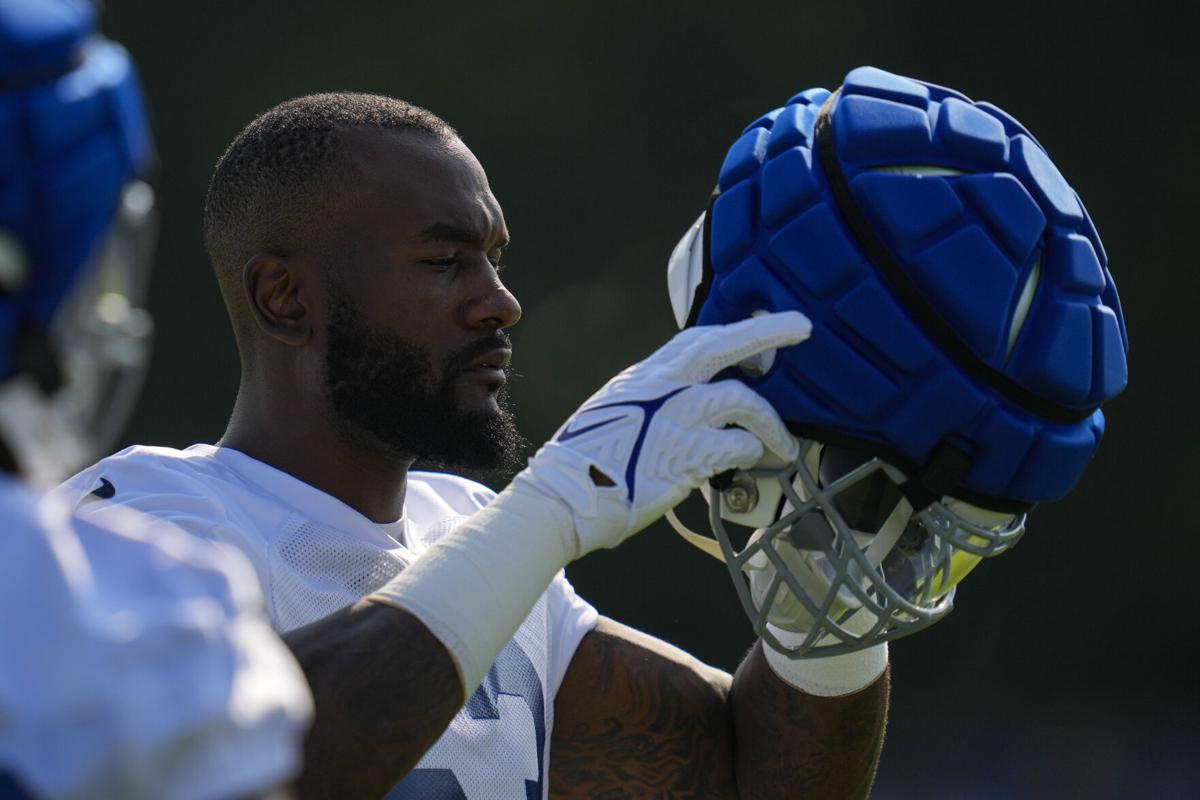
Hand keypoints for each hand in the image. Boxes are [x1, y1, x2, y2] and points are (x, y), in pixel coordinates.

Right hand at [515, 311, 810, 558]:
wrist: (563, 499)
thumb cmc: (584, 469)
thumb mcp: (612, 418)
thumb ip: (648, 408)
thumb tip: (675, 414)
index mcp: (642, 379)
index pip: (693, 342)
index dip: (731, 333)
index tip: (757, 331)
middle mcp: (660, 388)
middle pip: (722, 345)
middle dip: (765, 332)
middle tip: (800, 327)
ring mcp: (675, 417)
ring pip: (742, 399)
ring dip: (770, 421)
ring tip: (783, 443)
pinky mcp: (687, 453)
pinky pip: (739, 445)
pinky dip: (752, 452)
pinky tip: (755, 461)